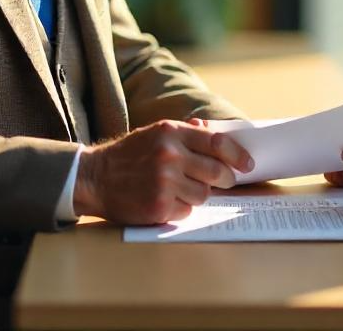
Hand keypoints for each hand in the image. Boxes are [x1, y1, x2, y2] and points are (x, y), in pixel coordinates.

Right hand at [74, 120, 253, 224]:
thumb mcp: (155, 133)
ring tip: (180, 188)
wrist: (95, 177)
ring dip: (197, 194)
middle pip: (216, 172)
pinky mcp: (158, 206)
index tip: (247, 163)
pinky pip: (186, 211)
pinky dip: (181, 208)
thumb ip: (187, 133)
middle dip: (224, 178)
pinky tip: (165, 200)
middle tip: (223, 180)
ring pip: (203, 195)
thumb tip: (218, 134)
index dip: (238, 155)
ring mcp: (163, 182)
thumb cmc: (129, 155)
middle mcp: (169, 155)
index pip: (217, 143)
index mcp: (171, 132)